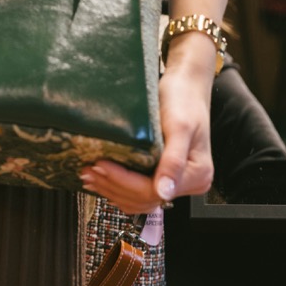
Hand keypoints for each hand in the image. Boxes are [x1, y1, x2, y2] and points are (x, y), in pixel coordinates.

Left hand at [80, 33, 214, 213]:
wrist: (186, 85)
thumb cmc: (184, 100)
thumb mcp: (179, 127)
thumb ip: (173, 161)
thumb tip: (164, 192)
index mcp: (197, 175)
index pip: (153, 191)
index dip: (123, 181)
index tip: (101, 164)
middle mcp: (189, 183)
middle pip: (144, 198)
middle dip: (113, 186)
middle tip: (88, 171)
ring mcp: (175, 181)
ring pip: (140, 199)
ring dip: (113, 190)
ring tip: (89, 176)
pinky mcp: (163, 174)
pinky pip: (140, 191)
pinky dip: (120, 188)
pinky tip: (102, 180)